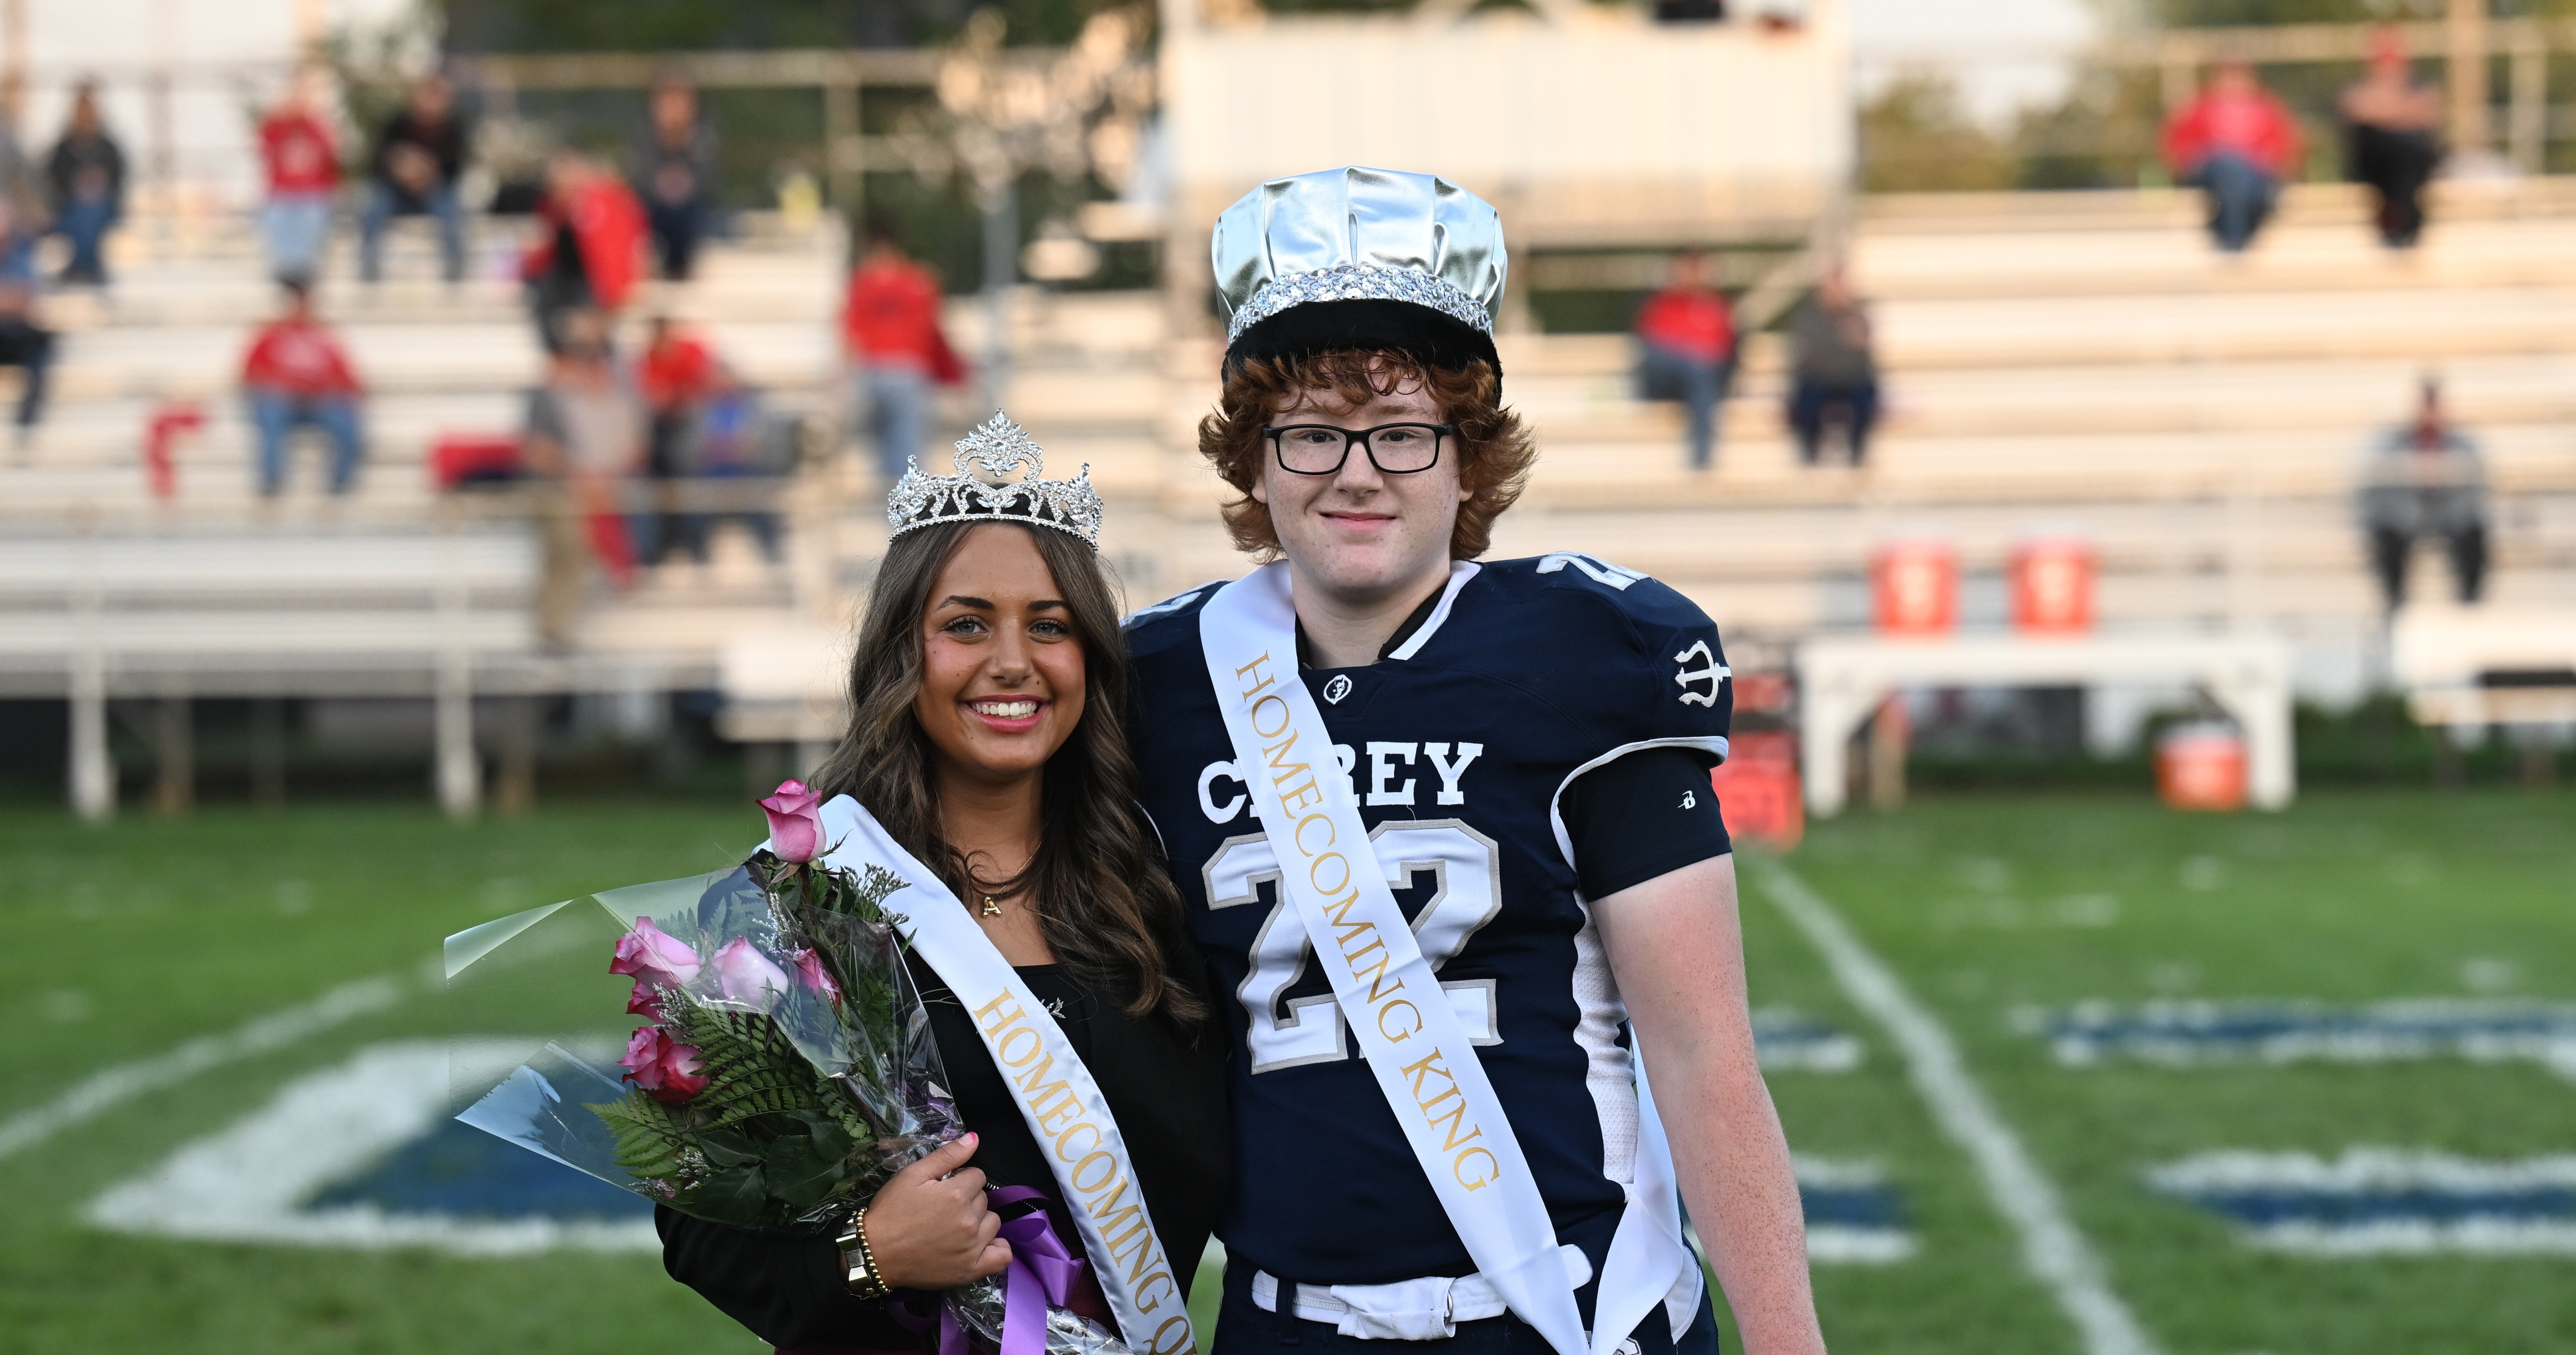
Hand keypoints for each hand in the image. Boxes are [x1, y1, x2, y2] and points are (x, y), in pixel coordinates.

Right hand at [863, 1133, 1011, 1289]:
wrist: (875, 1253)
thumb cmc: (891, 1212)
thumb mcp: (912, 1175)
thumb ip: (947, 1155)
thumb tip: (975, 1138)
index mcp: (956, 1194)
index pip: (977, 1176)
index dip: (961, 1180)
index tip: (943, 1190)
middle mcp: (969, 1220)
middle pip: (984, 1200)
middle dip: (968, 1200)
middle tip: (943, 1211)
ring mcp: (972, 1247)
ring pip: (993, 1223)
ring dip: (980, 1222)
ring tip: (955, 1228)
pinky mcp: (972, 1270)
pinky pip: (1002, 1256)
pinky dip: (997, 1249)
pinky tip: (982, 1245)